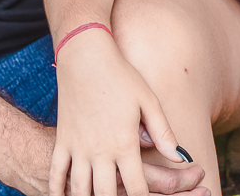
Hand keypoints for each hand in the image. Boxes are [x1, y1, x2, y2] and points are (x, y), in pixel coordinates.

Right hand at [50, 32, 189, 195]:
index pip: (137, 188)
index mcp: (125, 144)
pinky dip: (59, 190)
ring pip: (80, 190)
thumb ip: (163, 132)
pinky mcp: (63, 140)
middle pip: (107, 195)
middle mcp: (100, 151)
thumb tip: (181, 157)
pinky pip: (57, 173)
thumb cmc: (121, 77)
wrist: (85, 58)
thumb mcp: (148, 101)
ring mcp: (78, 147)